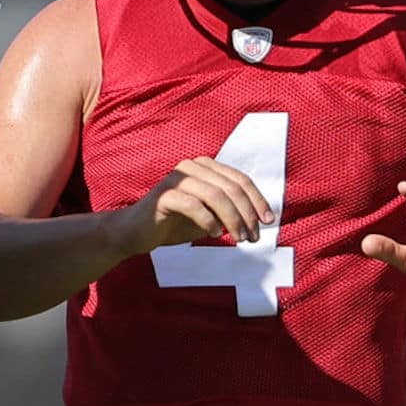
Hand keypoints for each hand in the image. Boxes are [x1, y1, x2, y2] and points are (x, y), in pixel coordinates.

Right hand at [108, 156, 273, 256]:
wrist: (136, 232)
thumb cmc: (175, 222)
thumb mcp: (209, 216)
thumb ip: (230, 211)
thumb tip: (260, 219)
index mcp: (204, 167)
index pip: (239, 179)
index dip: (257, 200)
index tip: (269, 221)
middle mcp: (191, 167)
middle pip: (231, 187)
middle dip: (247, 214)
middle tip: (254, 237)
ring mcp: (176, 179)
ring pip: (216, 195)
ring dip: (233, 219)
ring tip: (240, 239)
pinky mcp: (163, 195)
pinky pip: (193, 205)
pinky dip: (209, 221)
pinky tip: (215, 234)